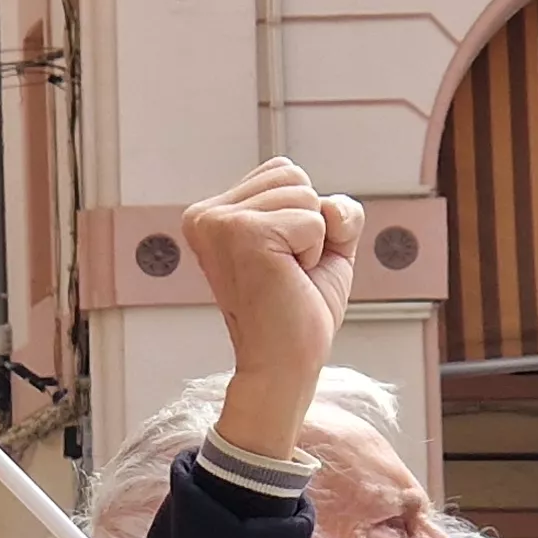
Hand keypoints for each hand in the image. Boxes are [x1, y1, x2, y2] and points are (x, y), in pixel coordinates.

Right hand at [181, 159, 361, 453]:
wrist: (284, 365)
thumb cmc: (298, 312)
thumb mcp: (323, 247)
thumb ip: (333, 210)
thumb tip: (332, 206)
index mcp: (210, 214)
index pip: (282, 172)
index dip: (303, 217)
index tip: (280, 261)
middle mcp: (204, 215)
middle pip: (293, 175)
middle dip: (310, 225)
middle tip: (285, 272)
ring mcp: (220, 223)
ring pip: (305, 194)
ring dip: (312, 241)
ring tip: (285, 276)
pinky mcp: (244, 234)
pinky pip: (315, 219)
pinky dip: (315, 252)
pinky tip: (288, 279)